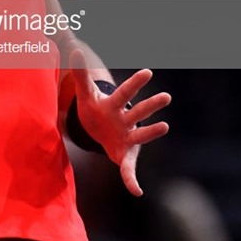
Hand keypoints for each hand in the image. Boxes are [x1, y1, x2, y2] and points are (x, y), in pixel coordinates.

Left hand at [69, 49, 171, 195]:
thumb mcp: (85, 95)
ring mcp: (129, 138)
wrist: (101, 131)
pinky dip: (131, 180)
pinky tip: (136, 191)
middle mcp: (126, 120)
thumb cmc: (95, 110)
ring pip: (142, 135)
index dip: (134, 83)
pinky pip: (128, 170)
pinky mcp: (125, 156)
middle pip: (139, 111)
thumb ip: (81, 75)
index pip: (124, 92)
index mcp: (114, 105)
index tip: (148, 72)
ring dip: (152, 132)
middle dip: (151, 105)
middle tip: (166, 96)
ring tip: (165, 127)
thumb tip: (74, 50)